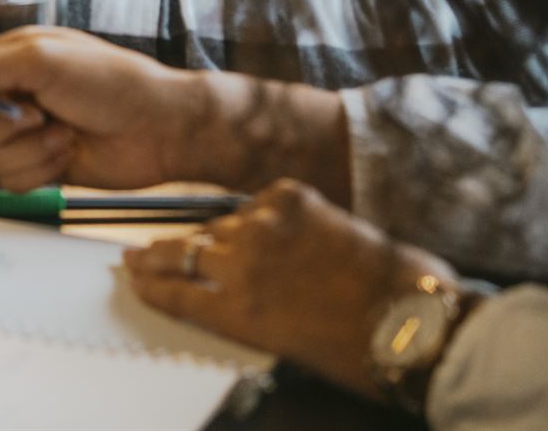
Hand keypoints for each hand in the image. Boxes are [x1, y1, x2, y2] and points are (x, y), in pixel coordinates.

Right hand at [0, 27, 354, 198]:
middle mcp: (7, 98)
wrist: (162, 128)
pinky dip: (39, 171)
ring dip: (26, 151)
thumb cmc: (111, 80)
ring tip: (63, 133)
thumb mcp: (39, 59)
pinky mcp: (39, 167)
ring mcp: (23, 135)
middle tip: (37, 114)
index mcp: (2, 63)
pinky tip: (69, 154)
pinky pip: (10, 182)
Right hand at [124, 180, 453, 400]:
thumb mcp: (283, 346)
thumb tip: (222, 294)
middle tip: (142, 253)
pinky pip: (258, 203)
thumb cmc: (357, 350)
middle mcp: (241, 267)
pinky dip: (259, 214)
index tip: (131, 274)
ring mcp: (266, 226)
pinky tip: (265, 223)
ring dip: (214, 235)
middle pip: (181, 252)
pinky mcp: (293, 198)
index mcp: (235, 312)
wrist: (416, 322)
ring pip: (220, 225)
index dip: (147, 283)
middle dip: (158, 255)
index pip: (171, 292)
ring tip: (209, 239)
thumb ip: (242, 315)